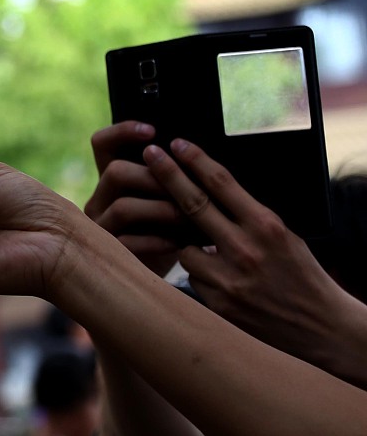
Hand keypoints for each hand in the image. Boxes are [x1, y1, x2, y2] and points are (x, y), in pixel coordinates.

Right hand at [84, 121, 181, 276]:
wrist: (163, 276)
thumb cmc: (172, 230)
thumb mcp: (169, 198)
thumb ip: (173, 177)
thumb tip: (198, 153)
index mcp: (112, 178)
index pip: (102, 143)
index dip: (123, 131)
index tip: (153, 132)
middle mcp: (100, 198)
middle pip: (115, 172)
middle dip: (155, 177)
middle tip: (185, 188)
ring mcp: (100, 227)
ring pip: (123, 207)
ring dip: (162, 209)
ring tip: (192, 219)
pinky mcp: (110, 253)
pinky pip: (129, 242)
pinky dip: (159, 240)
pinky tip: (181, 244)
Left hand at [142, 139, 347, 359]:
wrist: (322, 328)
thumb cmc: (302, 275)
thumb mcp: (284, 235)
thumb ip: (248, 215)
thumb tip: (211, 188)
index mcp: (266, 226)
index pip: (222, 183)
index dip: (196, 160)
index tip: (176, 143)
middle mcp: (245, 249)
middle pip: (193, 203)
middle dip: (167, 174)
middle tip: (149, 154)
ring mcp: (229, 278)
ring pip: (184, 247)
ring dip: (187, 243)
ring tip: (209, 251)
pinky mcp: (218, 303)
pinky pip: (193, 277)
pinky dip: (200, 274)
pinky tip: (220, 279)